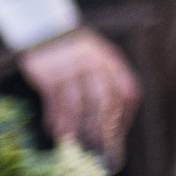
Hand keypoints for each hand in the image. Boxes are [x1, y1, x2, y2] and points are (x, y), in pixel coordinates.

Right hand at [20, 26, 137, 165]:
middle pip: (104, 101)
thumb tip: (112, 117)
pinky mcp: (49, 76)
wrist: (47, 29)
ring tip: (76, 142)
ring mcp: (71, 70)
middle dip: (103, 126)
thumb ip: (108, 79)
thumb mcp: (100, 56)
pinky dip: (56, 119)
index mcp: (112, 59)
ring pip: (77, 105)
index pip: (128, 90)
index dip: (126, 114)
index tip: (120, 132)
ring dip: (77, 126)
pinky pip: (55, 103)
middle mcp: (94, 65)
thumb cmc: (78, 49)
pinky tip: (57, 132)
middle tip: (100, 145)